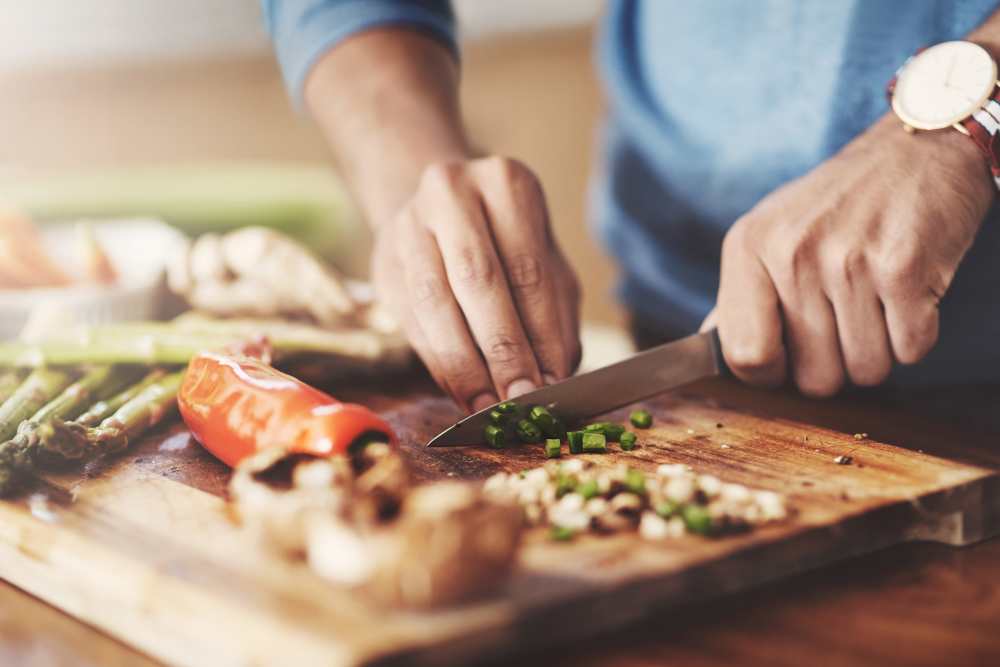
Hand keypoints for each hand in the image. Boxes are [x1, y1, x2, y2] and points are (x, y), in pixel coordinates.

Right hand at [372, 157, 581, 410]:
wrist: (441, 212)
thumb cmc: (508, 245)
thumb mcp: (546, 266)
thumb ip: (554, 317)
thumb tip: (553, 378)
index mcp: (506, 183)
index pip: (528, 269)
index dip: (540, 333)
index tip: (551, 384)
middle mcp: (452, 193)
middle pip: (478, 280)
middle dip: (502, 350)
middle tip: (520, 399)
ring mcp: (409, 224)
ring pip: (435, 302)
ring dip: (463, 363)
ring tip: (487, 405)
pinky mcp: (383, 261)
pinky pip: (410, 320)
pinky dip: (438, 362)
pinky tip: (461, 392)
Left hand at [706, 117, 993, 395]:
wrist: (917, 148)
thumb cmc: (839, 203)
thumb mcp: (770, 233)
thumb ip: (739, 296)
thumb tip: (707, 347)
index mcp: (748, 247)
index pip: (744, 357)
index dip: (772, 374)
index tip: (789, 358)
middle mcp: (792, 253)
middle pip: (813, 378)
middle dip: (835, 365)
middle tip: (846, 318)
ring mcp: (848, 260)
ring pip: (865, 371)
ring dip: (878, 350)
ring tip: (877, 300)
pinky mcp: (905, 268)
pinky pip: (910, 350)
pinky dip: (915, 335)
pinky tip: (907, 293)